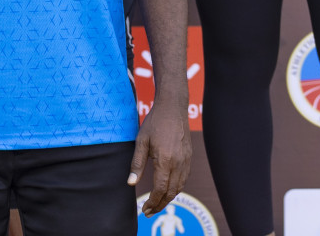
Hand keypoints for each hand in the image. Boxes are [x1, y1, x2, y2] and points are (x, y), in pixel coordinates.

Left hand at [128, 98, 190, 214]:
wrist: (173, 107)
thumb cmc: (155, 122)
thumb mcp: (141, 141)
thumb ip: (137, 164)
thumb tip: (131, 183)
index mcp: (165, 160)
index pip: (160, 189)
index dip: (153, 202)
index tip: (145, 209)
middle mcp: (178, 162)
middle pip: (171, 192)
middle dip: (160, 204)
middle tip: (149, 212)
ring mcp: (186, 160)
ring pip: (180, 187)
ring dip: (169, 198)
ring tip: (158, 204)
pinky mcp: (189, 157)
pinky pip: (184, 178)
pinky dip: (177, 188)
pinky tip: (169, 190)